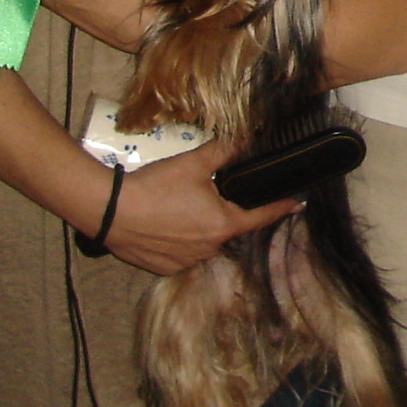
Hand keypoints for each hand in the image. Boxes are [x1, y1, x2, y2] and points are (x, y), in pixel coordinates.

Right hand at [98, 140, 299, 276]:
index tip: (295, 204)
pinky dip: (178, 240)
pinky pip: (181, 253)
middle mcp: (209, 248)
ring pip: (203, 241)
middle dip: (221, 212)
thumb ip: (223, 150)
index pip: (260, 216)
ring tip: (177, 207)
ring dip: (198, 227)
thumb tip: (244, 138)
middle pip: (226, 227)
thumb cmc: (157, 186)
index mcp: (223, 224)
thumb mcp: (194, 162)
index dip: (279, 208)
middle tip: (202, 194)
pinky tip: (164, 223)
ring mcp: (186, 261)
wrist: (111, 210)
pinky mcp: (164, 268)